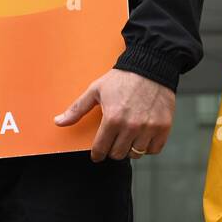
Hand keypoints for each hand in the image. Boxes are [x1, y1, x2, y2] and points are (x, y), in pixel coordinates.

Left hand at [54, 68, 173, 161]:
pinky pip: (154, 149)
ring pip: (136, 154)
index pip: (101, 150)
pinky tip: (143, 136)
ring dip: (130, 148)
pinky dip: (148, 146)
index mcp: (112, 119)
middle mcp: (131, 126)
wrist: (151, 66)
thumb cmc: (122, 78)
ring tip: (129, 137)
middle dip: (113, 149)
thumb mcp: (96, 90)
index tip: (98, 153)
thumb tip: (58, 122)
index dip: (97, 153)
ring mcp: (149, 128)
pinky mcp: (164, 127)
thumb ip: (77, 109)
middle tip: (114, 140)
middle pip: (118, 154)